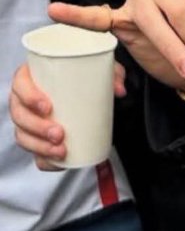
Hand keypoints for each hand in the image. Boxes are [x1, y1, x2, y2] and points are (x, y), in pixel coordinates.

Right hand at [11, 62, 126, 170]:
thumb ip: (112, 74)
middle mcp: (26, 99)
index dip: (29, 97)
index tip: (47, 106)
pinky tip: (58, 161)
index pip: (20, 84)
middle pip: (20, 115)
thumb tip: (119, 90)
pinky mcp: (38, 138)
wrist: (88, 90)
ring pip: (23, 136)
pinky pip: (34, 152)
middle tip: (59, 133)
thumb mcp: (100, 69)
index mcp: (33, 76)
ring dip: (39, 146)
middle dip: (37, 128)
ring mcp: (29, 120)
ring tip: (60, 150)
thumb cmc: (84, 75)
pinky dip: (44, 159)